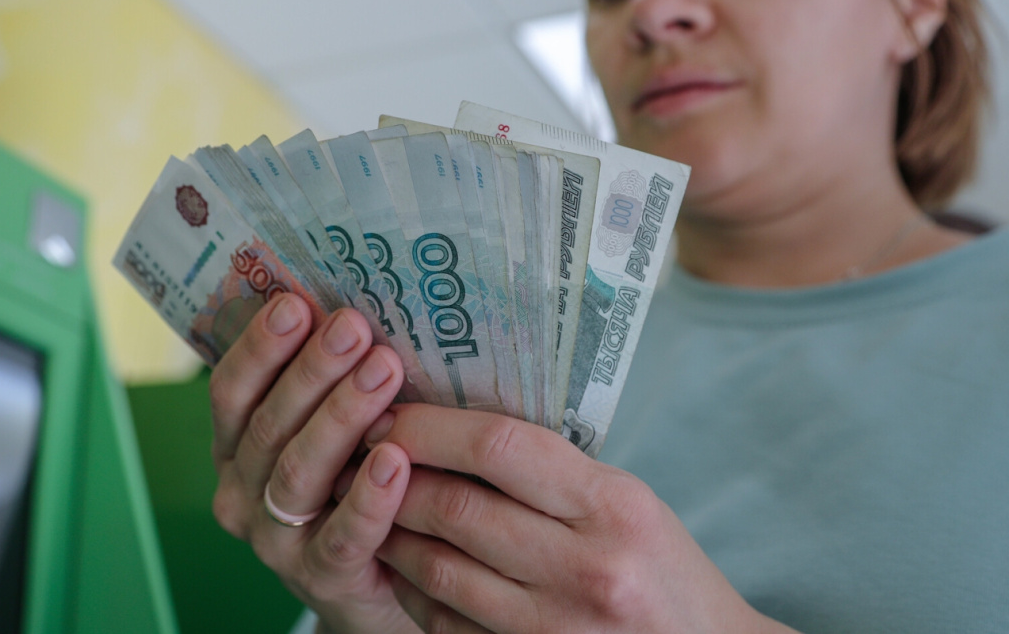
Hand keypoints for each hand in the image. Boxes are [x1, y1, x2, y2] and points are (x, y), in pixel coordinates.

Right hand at [208, 294, 420, 633]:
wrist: (379, 586)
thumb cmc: (354, 485)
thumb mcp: (329, 432)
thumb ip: (327, 384)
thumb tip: (356, 304)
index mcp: (235, 449)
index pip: (231, 392)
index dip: (260, 347)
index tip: (295, 302)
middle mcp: (243, 493)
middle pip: (268, 425)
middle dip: (312, 370)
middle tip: (353, 326)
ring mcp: (277, 542)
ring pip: (299, 472)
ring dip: (342, 415)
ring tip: (383, 370)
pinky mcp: (321, 579)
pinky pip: (343, 536)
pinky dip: (368, 496)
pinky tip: (395, 459)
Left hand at [367, 405, 797, 633]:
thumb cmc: (664, 569)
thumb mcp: (628, 500)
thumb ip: (552, 470)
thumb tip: (453, 428)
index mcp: (613, 506)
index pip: (500, 448)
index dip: (431, 427)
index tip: (393, 413)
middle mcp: (586, 568)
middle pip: (457, 509)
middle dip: (395, 476)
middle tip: (363, 453)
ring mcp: (556, 627)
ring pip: (438, 570)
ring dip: (392, 532)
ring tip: (372, 503)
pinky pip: (445, 623)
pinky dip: (413, 588)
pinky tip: (402, 561)